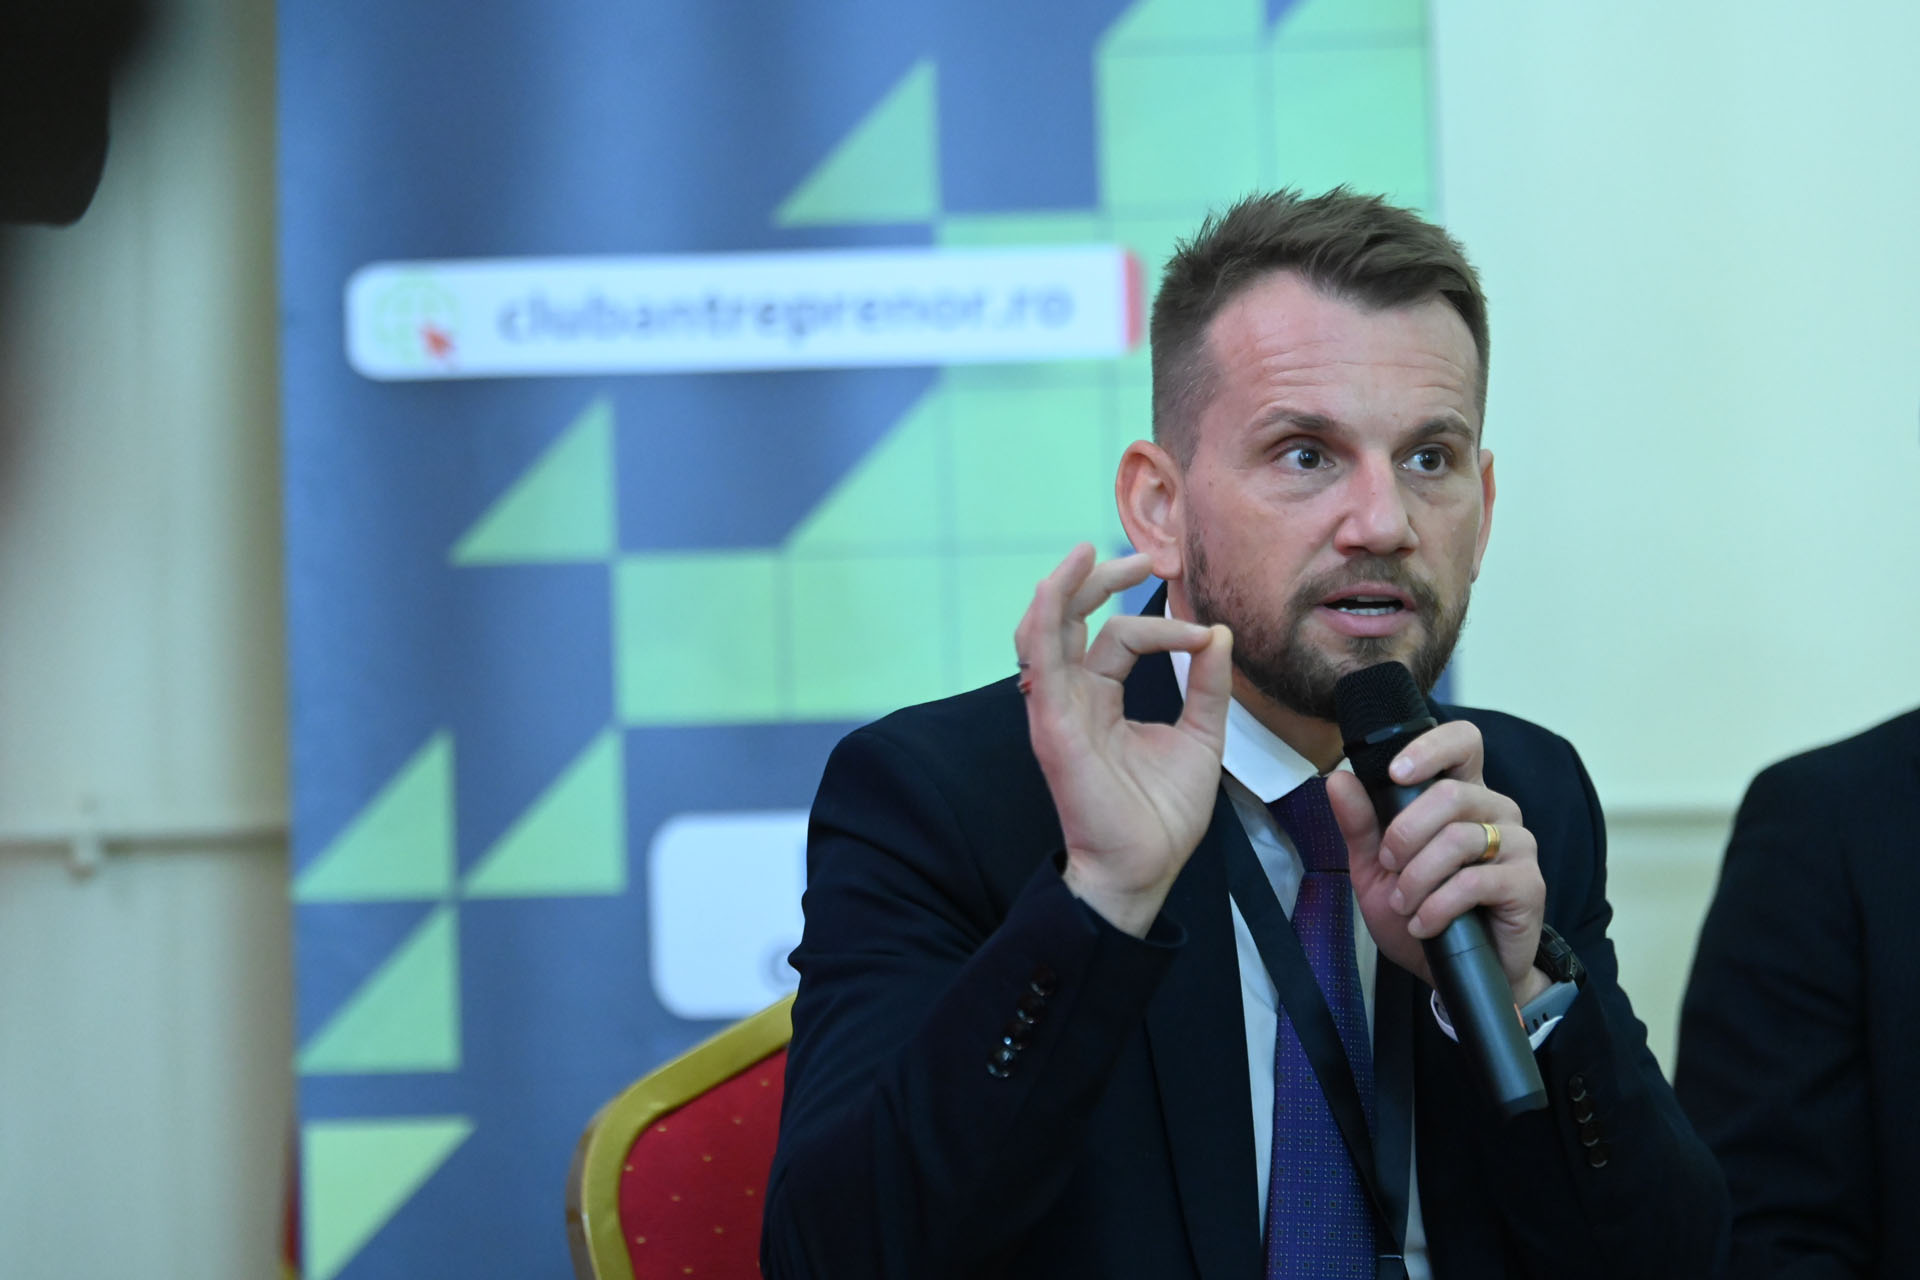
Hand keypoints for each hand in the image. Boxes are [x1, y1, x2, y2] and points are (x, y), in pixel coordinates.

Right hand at [1016, 544, 1232, 935]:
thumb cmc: (1161, 815)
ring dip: (1063, 587)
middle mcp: (1073, 697)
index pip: (1120, 639)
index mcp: (1100, 699)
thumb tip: (1218, 634)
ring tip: (1087, 553)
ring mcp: (1057, 709)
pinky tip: (1060, 586)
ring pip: (1045, 631)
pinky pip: (1039, 660)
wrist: (1143, 868)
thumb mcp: (1200, 738)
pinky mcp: (1051, 723)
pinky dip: (1047, 617)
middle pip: (1073, 621)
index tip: (1204, 636)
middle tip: (1142, 560)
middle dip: (1100, 582)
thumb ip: (1206, 686)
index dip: (1162, 625)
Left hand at [1324, 721, 1550, 1003]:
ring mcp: (1517, 845)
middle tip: (1388, 866)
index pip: (1462, 742)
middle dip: (1404, 834)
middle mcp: (1495, 810)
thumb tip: (1338, 778)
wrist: (1450, 974)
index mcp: (1462, 795)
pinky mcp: (1528, 884)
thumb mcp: (1375, 870)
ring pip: (1459, 838)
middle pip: (1450, 793)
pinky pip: (1476, 881)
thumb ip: (1360, 824)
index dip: (1431, 747)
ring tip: (1404, 904)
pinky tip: (1425, 923)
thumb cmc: (1418, 913)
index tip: (1395, 773)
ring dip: (1418, 877)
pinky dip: (1439, 905)